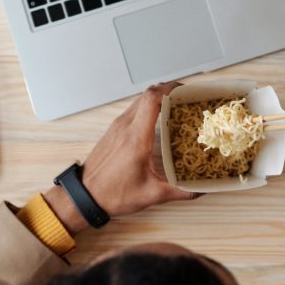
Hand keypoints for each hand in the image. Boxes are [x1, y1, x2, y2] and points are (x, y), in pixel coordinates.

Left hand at [45, 82, 195, 233]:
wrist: (84, 196)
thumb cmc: (114, 194)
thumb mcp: (151, 195)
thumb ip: (179, 192)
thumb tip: (201, 190)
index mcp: (136, 137)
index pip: (152, 99)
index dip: (169, 89)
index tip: (185, 91)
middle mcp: (125, 126)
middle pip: (147, 94)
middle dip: (167, 91)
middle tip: (185, 98)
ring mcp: (117, 126)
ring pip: (139, 101)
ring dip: (157, 98)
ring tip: (175, 107)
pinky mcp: (113, 130)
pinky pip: (133, 110)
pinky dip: (147, 107)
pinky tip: (158, 120)